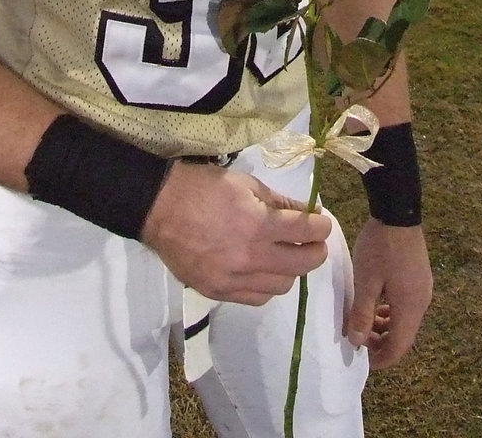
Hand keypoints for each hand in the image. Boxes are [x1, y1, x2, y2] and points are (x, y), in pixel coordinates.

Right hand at [141, 161, 330, 303]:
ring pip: (282, 286)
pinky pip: (256, 298)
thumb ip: (276, 201)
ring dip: (291, 271)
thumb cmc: (201, 187)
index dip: (321, 226)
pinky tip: (262, 271)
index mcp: (257, 224)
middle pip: (302, 264)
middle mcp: (250, 256)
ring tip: (285, 256)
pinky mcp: (218, 291)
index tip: (323, 223)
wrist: (158, 207)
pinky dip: (266, 286)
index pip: (306, 231)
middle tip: (313, 241)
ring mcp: (234, 279)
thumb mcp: (243, 184)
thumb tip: (304, 212)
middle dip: (315, 251)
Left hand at [346, 218, 431, 368]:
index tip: (362, 360)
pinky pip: (406, 305)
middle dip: (381, 341)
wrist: (398, 211)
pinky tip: (375, 302)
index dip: (381, 358)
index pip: (400, 347)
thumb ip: (361, 312)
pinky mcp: (419, 277)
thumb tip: (356, 342)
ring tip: (362, 320)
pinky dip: (391, 311)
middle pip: (404, 335)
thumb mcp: (366, 280)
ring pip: (405, 320)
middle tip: (357, 337)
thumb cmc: (380, 248)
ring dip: (385, 326)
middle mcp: (421, 302)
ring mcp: (423, 288)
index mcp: (410, 307)